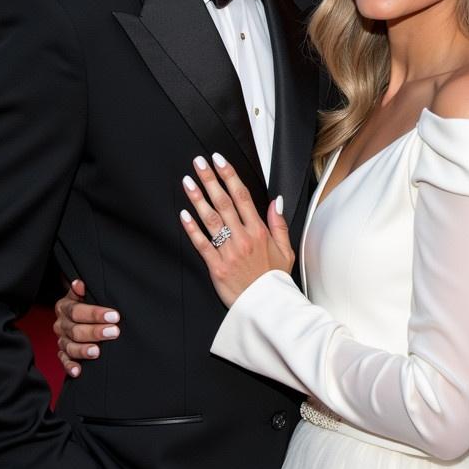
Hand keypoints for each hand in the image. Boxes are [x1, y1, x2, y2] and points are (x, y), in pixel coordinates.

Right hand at [54, 279, 120, 377]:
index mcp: (64, 307)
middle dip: (95, 331)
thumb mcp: (86, 294)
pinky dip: (70, 367)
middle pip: (75, 330)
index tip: (114, 316)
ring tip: (97, 352)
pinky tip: (78, 371)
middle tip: (114, 332)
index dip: (95, 314)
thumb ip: (83, 291)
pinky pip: (64, 361)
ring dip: (83, 350)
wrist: (81, 315)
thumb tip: (79, 284)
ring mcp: (62, 340)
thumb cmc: (88, 303)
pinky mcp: (63, 354)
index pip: (77, 311)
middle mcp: (61, 324)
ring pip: (70, 347)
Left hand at [180, 154, 293, 306]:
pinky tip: (183, 214)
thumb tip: (275, 201)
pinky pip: (202, 244)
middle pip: (223, 202)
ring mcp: (228, 251)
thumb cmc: (275, 280)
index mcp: (259, 231)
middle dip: (210, 179)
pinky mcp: (216, 267)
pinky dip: (192, 228)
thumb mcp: (286, 250)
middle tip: (199, 162)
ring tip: (187, 181)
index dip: (229, 175)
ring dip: (198, 198)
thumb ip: (278, 224)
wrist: (268, 307)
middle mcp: (243, 238)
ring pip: (210, 219)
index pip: (242, 196)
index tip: (219, 160)